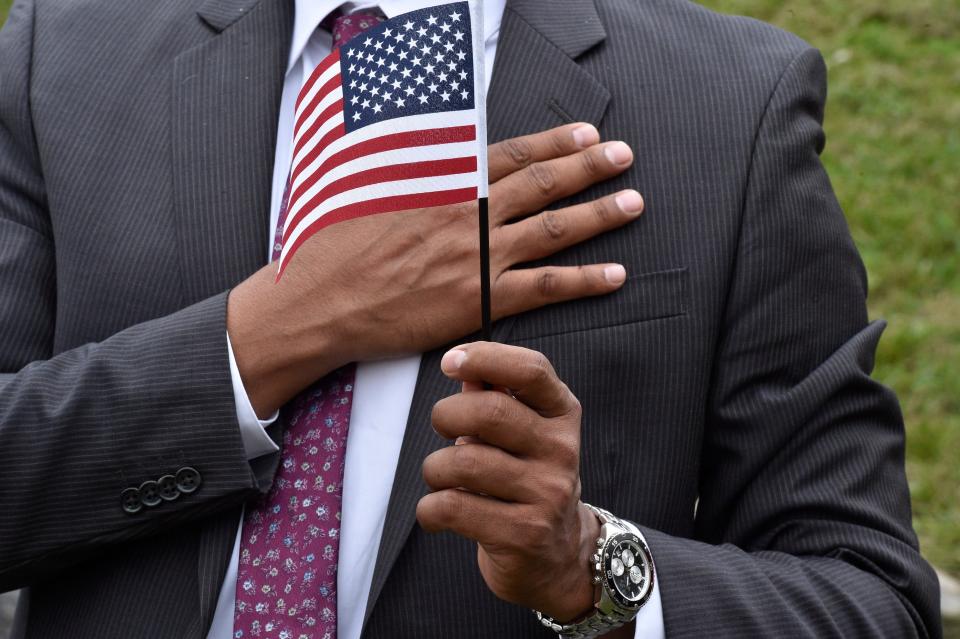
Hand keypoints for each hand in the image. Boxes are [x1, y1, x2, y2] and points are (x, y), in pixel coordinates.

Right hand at [228, 123, 643, 415]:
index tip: (585, 134)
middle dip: (590, 167)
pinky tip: (615, 274)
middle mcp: (470, 213)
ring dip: (599, 214)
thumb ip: (408, 171)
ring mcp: (479, 256)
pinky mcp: (481, 299)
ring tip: (634, 202)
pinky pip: (546, 287)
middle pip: (544, 184)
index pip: (512, 155)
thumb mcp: (366, 186)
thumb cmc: (336, 246)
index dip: (554, 143)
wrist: (322, 300)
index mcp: (445, 183)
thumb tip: (427, 156)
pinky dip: (585, 280)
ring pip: (554, 228)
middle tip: (625, 157)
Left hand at [417, 342, 600, 621]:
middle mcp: (562, 450)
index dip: (486, 357)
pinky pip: (453, 507)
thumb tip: (462, 367)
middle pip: (490, 412)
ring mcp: (546, 494)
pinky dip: (430, 508)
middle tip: (442, 428)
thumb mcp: (521, 434)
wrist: (558, 555)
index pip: (531, 370)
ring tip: (441, 477)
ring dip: (435, 468)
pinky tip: (437, 511)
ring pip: (464, 462)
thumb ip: (492, 398)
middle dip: (447, 414)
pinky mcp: (523, 534)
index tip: (450, 362)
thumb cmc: (526, 480)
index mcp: (562, 414)